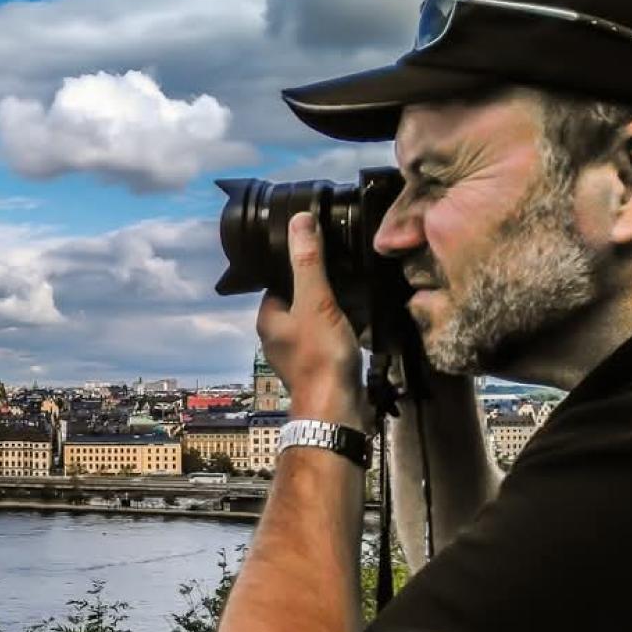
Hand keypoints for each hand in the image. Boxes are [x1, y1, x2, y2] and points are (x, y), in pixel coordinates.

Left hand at [256, 212, 368, 430]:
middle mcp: (277, 336)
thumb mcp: (315, 300)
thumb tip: (298, 220)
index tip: (325, 253)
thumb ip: (307, 261)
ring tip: (359, 295)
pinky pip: (330, 340)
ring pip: (317, 320)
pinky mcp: (319, 368)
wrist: (338, 410)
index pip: (280, 280)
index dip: (301, 266)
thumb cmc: (320, 355)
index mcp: (267, 318)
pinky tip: (364, 323)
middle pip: (301, 299)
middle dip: (323, 288)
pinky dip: (344, 330)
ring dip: (337, 309)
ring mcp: (297, 355)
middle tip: (348, 274)